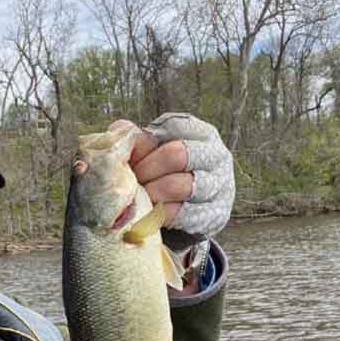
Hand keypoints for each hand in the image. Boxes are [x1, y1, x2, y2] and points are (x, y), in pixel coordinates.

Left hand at [109, 113, 234, 238]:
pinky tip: (149, 211)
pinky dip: (158, 213)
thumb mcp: (155, 150)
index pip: (172, 126)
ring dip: (151, 192)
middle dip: (147, 168)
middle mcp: (216, 156)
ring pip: (179, 185)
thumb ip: (137, 139)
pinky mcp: (215, 214)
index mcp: (201, 133)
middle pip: (176, 154)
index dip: (145, 143)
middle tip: (134, 178)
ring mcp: (219, 185)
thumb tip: (120, 131)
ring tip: (140, 196)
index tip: (133, 155)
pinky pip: (180, 214)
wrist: (190, 208)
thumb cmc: (167, 172)